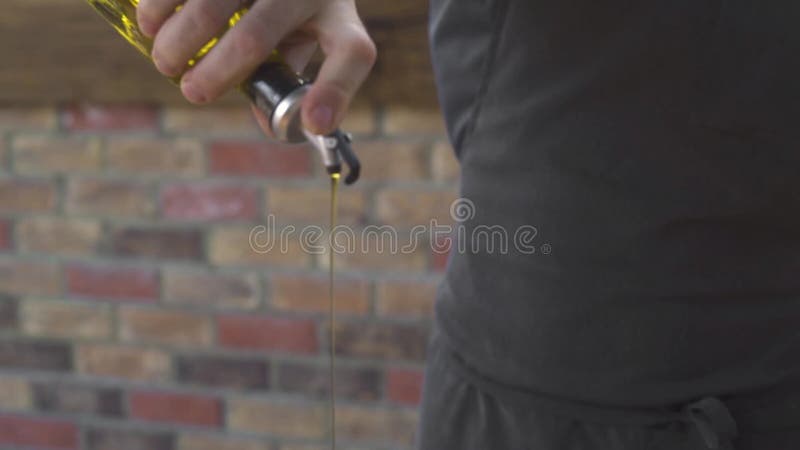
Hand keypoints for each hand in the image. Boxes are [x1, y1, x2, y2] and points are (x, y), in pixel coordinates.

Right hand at [137, 0, 376, 135]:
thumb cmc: (295, 8)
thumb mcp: (307, 38)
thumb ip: (286, 79)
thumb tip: (268, 124)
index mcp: (338, 19)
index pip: (351, 54)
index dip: (334, 92)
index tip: (312, 123)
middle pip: (256, 36)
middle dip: (216, 72)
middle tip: (193, 92)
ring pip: (214, 2)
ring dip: (180, 39)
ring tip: (166, 62)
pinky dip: (158, 5)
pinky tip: (147, 24)